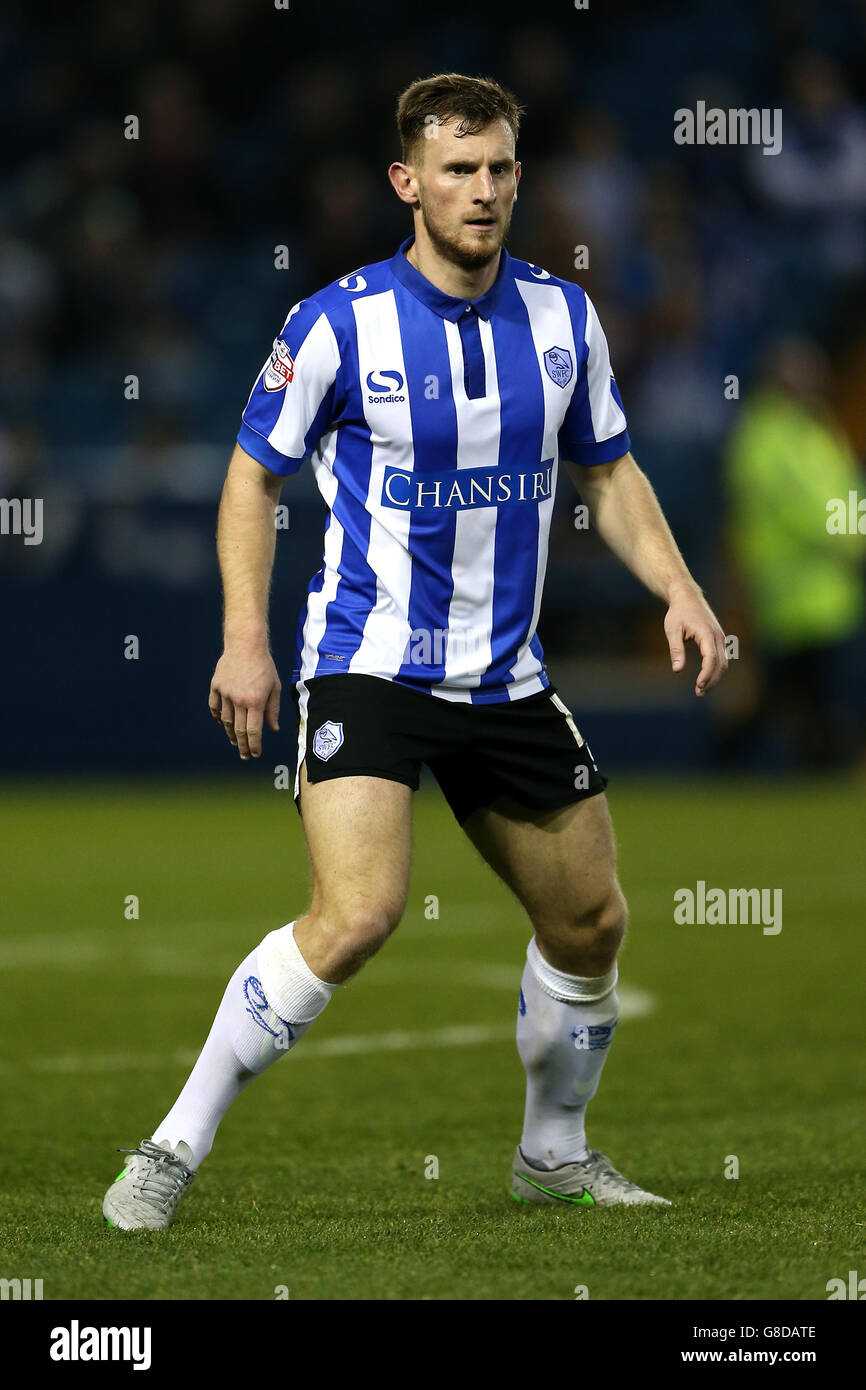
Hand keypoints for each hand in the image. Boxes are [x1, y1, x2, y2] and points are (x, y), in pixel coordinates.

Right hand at [208, 645, 280, 757]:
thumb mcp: (275, 687)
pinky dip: (218, 717)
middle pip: (239, 730)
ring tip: (235, 741)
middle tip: (245, 755)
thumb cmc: (264, 666)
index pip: (253, 731)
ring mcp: (225, 693)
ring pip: (226, 721)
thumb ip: (273, 709)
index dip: (254, 745)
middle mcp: (239, 700)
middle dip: (243, 746)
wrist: (246, 644)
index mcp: (255, 701)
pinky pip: (214, 707)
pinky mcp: (216, 686)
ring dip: (231, 734)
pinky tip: (223, 723)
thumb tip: (273, 729)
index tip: (255, 754)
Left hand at [664, 582, 727, 696]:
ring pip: (724, 662)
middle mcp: (718, 636)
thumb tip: (677, 670)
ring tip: (701, 689)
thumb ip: (676, 650)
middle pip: (720, 664)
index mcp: (706, 633)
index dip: (706, 674)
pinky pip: (722, 658)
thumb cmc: (678, 613)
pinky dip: (716, 670)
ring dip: (714, 677)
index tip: (698, 686)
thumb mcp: (672, 630)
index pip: (710, 658)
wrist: (688, 597)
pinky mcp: (720, 639)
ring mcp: (721, 638)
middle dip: (711, 680)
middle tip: (698, 692)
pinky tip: (706, 679)